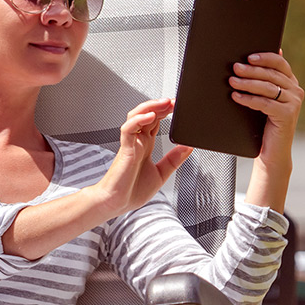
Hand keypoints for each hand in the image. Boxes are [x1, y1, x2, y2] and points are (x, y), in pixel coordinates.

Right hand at [94, 97, 193, 215]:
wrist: (117, 203)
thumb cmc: (133, 191)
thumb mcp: (162, 173)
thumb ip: (174, 159)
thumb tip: (187, 147)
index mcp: (146, 145)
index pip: (156, 121)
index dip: (166, 111)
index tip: (178, 106)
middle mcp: (138, 142)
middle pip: (148, 114)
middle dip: (161, 105)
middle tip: (174, 101)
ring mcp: (131, 143)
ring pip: (137, 116)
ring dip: (150, 107)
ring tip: (164, 103)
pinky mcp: (125, 149)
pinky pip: (129, 129)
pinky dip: (139, 120)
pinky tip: (150, 116)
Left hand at [231, 51, 303, 163]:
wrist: (272, 152)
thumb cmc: (264, 125)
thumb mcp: (264, 100)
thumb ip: (263, 82)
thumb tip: (247, 63)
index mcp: (291, 83)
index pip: (280, 63)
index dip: (264, 58)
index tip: (249, 57)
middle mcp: (296, 91)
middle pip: (271, 75)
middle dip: (251, 70)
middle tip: (235, 68)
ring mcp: (294, 103)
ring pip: (267, 88)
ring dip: (247, 83)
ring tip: (232, 81)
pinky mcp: (288, 115)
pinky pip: (264, 103)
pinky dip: (249, 99)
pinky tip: (236, 97)